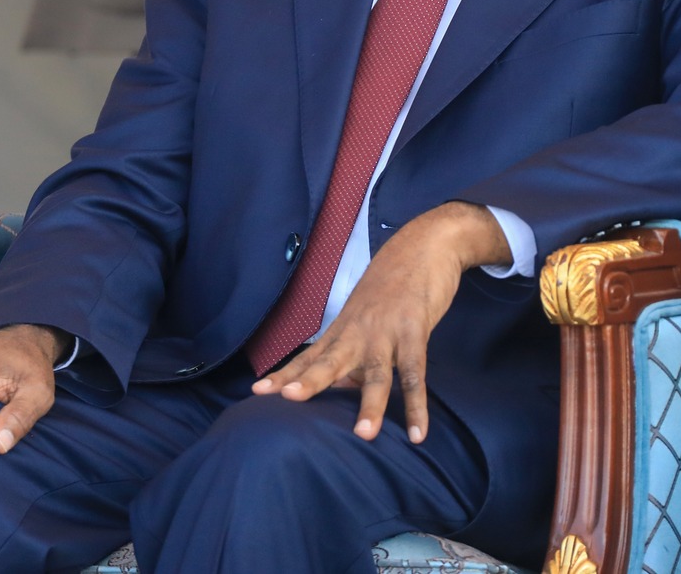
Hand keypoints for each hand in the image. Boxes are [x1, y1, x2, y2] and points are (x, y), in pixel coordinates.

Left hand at [251, 202, 511, 444]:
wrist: (424, 245)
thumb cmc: (393, 285)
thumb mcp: (366, 316)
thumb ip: (354, 352)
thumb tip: (343, 388)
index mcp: (343, 329)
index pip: (309, 356)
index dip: (284, 374)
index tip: (256, 392)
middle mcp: (359, 331)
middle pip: (331, 360)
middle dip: (310, 380)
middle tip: (288, 399)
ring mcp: (387, 330)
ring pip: (376, 372)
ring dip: (371, 404)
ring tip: (364, 435)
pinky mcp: (415, 329)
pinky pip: (416, 372)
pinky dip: (417, 405)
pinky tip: (417, 432)